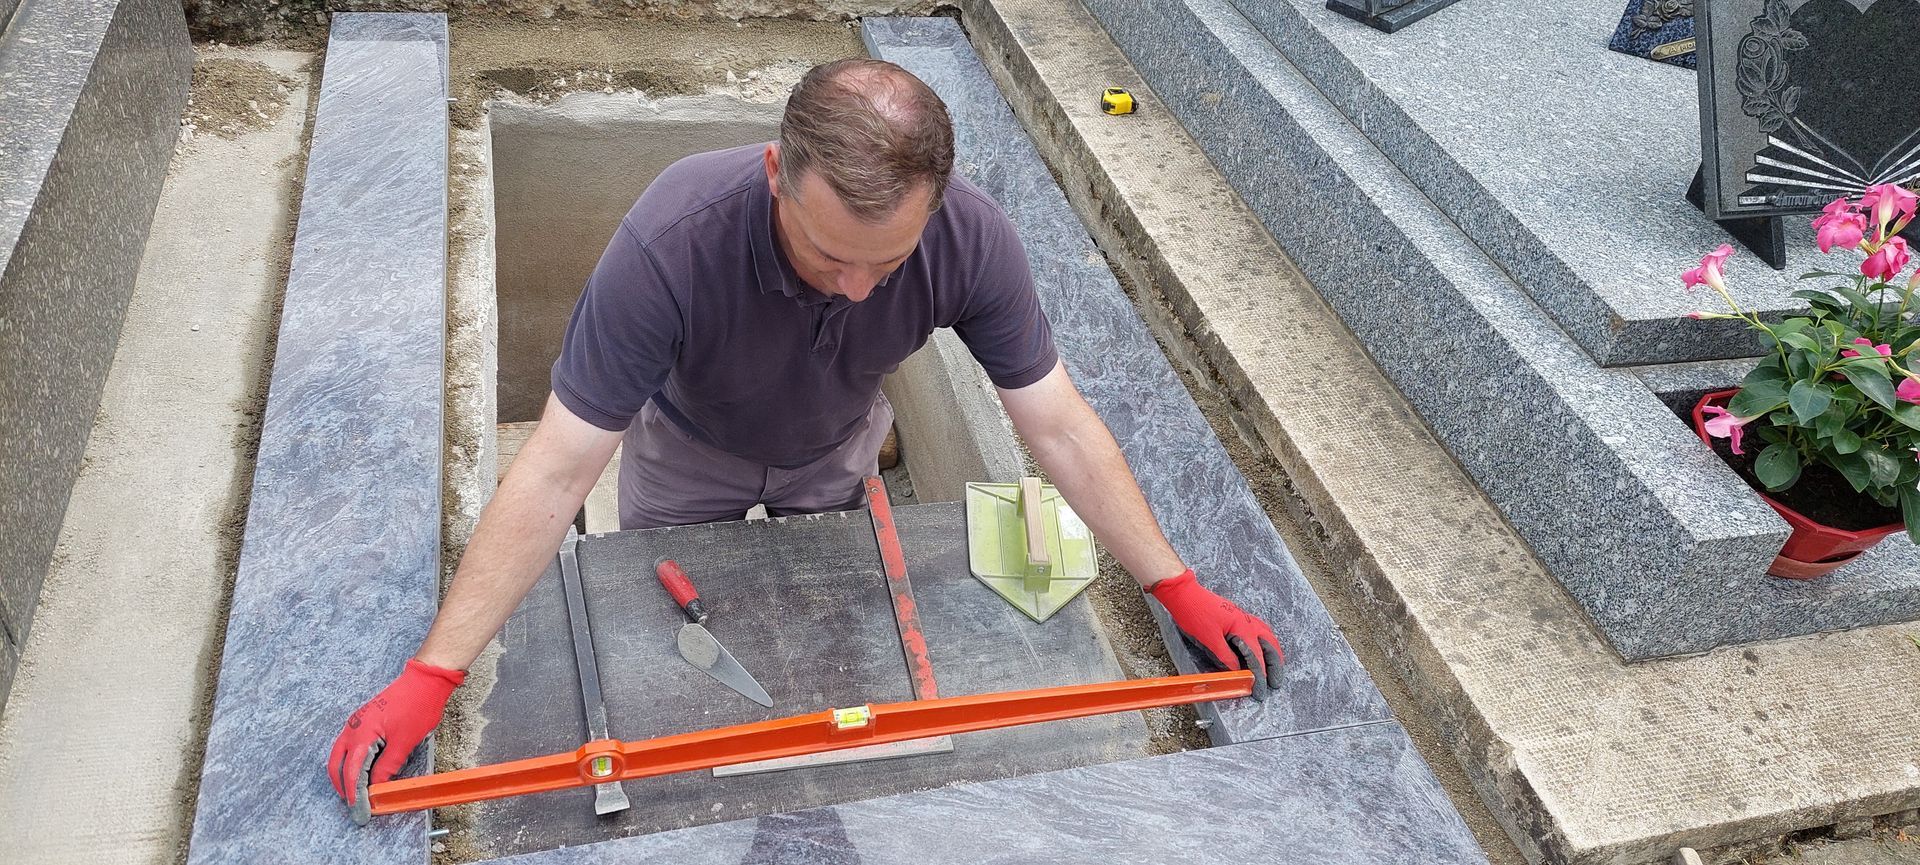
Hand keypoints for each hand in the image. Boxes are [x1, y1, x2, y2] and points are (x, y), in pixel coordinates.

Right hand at [327, 660, 465, 810]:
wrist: (424, 680)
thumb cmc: (417, 706)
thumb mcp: (405, 742)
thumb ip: (387, 766)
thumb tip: (376, 787)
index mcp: (361, 734)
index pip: (352, 773)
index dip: (355, 795)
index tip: (359, 812)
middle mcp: (353, 728)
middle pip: (337, 765)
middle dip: (343, 787)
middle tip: (353, 806)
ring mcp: (356, 723)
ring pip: (340, 755)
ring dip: (344, 775)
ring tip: (355, 793)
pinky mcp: (364, 721)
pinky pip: (349, 746)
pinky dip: (350, 762)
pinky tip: (361, 772)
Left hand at [1148, 569, 1283, 699]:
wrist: (1185, 594)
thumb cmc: (1194, 614)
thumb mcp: (1209, 639)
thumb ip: (1225, 657)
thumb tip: (1238, 671)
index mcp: (1243, 628)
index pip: (1257, 657)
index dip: (1260, 676)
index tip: (1261, 691)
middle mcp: (1248, 622)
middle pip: (1270, 646)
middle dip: (1275, 666)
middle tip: (1276, 683)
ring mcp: (1245, 618)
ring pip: (1268, 637)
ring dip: (1273, 654)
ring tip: (1275, 668)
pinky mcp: (1238, 617)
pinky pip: (1260, 630)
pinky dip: (1266, 642)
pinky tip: (1263, 648)